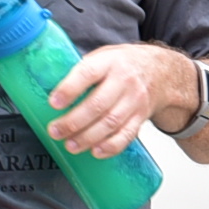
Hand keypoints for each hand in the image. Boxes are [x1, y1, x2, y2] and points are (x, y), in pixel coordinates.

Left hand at [46, 43, 189, 158]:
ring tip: (69, 145)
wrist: (162, 71)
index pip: (88, 73)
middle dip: (73, 122)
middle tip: (55, 131)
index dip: (69, 89)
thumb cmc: (124, 64)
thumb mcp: (104, 56)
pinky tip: (95, 152)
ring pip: (110, 123)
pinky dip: (111, 146)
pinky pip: (126, 135)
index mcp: (109, 62)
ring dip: (87, 138)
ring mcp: (134, 100)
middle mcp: (124, 81)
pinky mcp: (141, 117)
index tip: (53, 103)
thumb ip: (81, 69)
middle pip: (98, 104)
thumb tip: (46, 84)